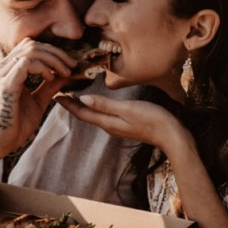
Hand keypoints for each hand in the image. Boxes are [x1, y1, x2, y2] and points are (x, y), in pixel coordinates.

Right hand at [0, 38, 76, 160]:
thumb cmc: (13, 126)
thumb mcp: (38, 102)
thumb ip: (49, 87)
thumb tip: (66, 75)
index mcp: (6, 70)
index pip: (29, 47)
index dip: (51, 51)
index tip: (68, 65)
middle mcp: (0, 68)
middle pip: (31, 45)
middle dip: (56, 53)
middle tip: (72, 66)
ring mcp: (0, 75)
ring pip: (30, 51)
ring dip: (52, 59)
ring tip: (65, 72)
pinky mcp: (4, 85)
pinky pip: (26, 64)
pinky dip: (43, 68)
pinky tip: (51, 78)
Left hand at [55, 92, 185, 150]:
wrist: (172, 135)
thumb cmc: (152, 120)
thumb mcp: (128, 109)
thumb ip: (105, 105)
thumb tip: (83, 99)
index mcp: (107, 122)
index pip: (82, 112)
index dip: (68, 104)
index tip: (55, 95)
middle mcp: (109, 126)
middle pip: (85, 114)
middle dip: (72, 104)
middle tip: (60, 91)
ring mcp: (117, 126)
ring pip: (94, 115)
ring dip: (82, 105)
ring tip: (73, 95)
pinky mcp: (125, 124)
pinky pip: (104, 115)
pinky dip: (95, 107)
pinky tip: (96, 101)